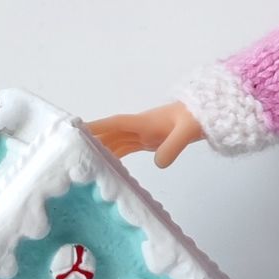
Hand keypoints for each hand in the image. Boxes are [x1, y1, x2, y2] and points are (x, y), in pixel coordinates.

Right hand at [83, 102, 204, 167]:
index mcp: (145, 121)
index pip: (116, 123)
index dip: (98, 127)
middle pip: (111, 133)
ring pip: (116, 141)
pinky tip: (106, 164)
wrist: (208, 113)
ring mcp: (144, 133)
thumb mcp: (188, 131)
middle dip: (91, 139)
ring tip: (82, 162)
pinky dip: (115, 155)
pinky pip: (126, 147)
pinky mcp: (149, 140)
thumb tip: (158, 163)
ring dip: (101, 149)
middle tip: (70, 150)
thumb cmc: (198, 117)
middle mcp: (140, 126)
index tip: (78, 131)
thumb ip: (174, 146)